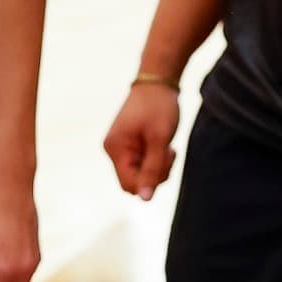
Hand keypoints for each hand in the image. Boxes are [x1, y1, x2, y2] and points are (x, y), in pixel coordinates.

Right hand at [104, 82, 180, 200]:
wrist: (157, 81)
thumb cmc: (159, 107)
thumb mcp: (160, 139)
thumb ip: (152, 170)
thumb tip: (145, 199)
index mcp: (115, 149)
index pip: (129, 183)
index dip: (149, 181)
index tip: (166, 159)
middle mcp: (112, 150)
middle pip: (133, 181)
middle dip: (154, 173)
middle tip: (168, 153)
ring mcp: (119, 147)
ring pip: (139, 174)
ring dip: (157, 166)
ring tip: (167, 147)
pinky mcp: (128, 144)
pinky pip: (140, 164)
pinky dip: (154, 159)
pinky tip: (163, 145)